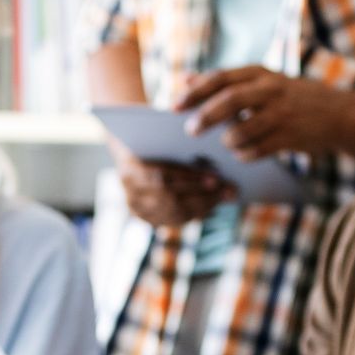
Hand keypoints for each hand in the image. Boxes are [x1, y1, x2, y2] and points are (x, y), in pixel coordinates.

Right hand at [112, 146, 233, 227]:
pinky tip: (211, 208)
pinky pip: (173, 221)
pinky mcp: (144, 216)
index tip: (216, 178)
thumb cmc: (151, 135)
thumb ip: (181, 145)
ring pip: (174, 212)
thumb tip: (216, 160)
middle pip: (170, 198)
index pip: (162, 176)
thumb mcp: (161, 134)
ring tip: (223, 198)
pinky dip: (195, 215)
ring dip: (203, 206)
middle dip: (202, 195)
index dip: (191, 179)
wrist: (128, 146)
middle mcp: (129, 190)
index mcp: (129, 166)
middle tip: (227, 190)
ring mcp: (136, 206)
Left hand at [177, 66, 341, 160]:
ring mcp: (283, 114)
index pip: (221, 78)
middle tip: (189, 131)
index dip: (195, 92)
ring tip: (225, 144)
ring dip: (229, 140)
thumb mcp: (263, 80)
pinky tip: (242, 155)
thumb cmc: (292, 97)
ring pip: (243, 129)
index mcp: (261, 73)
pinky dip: (245, 155)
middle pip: (230, 100)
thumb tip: (187, 79)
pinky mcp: (292, 137)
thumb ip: (227, 81)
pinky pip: (259, 150)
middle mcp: (272, 90)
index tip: (173, 106)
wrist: (340, 114)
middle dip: (206, 116)